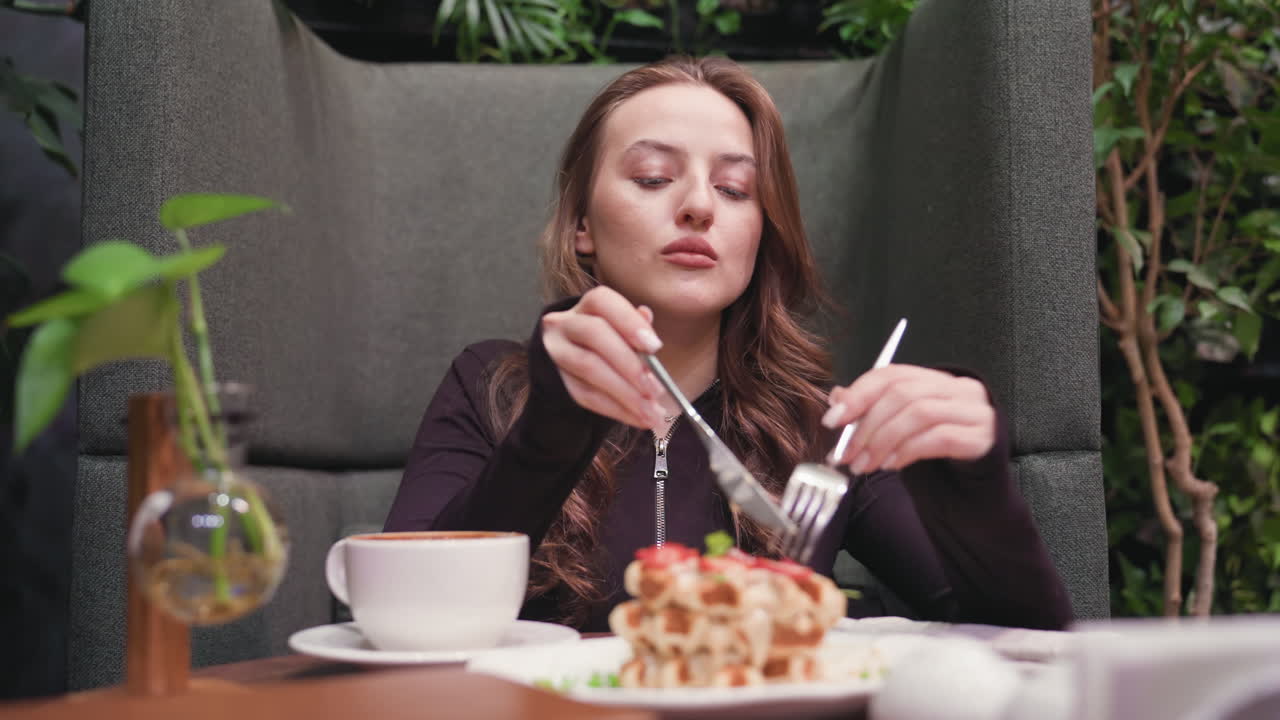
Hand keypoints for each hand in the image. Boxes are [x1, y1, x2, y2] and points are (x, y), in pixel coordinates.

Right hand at [541, 286, 666, 428]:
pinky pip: (585, 396)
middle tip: (656, 389)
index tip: (655, 347)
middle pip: (594, 335)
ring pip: (589, 367)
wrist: (572, 362)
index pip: (603, 302)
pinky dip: (616, 410)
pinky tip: (638, 419)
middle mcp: (564, 323)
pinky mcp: (555, 381)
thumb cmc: (609, 343)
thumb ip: (636, 326)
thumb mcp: (623, 331)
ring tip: (652, 413)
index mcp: (588, 306)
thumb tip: (647, 317)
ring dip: (625, 393)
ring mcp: (556, 352)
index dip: (629, 321)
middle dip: (629, 363)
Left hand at [821, 365, 995, 473]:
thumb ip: (871, 410)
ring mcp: (974, 410)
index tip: (832, 420)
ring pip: (919, 413)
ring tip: (864, 465)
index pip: (890, 374)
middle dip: (866, 426)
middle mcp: (957, 387)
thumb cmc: (933, 449)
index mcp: (934, 378)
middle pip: (902, 393)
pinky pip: (938, 438)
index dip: (858, 394)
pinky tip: (891, 465)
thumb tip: (836, 398)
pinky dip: (907, 452)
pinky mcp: (981, 437)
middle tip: (845, 454)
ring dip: (883, 442)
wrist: (974, 481)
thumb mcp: (898, 427)